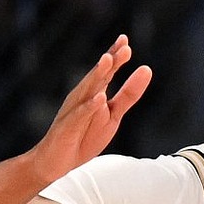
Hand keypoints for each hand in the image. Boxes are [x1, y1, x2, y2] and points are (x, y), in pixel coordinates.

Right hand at [27, 35, 152, 184]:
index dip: (115, 56)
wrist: (57, 163)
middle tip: (124, 46)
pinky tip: (99, 99)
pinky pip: (79, 116)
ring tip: (109, 60)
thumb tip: (146, 70)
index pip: (105, 72)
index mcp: (93, 94)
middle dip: (110, 61)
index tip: (126, 40)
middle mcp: (81, 98)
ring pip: (86, 91)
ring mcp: (73, 112)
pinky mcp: (67, 128)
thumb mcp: (113, 115)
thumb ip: (128, 95)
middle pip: (97, 76)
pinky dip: (88, 107)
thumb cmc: (84, 137)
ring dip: (97, 75)